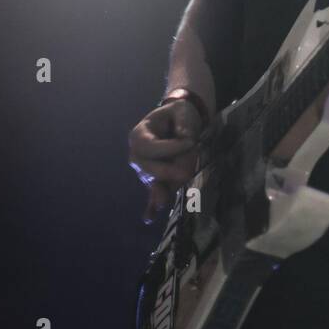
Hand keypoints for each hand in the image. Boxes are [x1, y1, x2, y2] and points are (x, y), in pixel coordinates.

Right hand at [128, 98, 207, 223]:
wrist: (179, 121)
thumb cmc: (178, 114)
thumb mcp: (182, 111)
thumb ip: (183, 125)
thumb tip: (185, 140)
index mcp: (139, 135)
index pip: (150, 147)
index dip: (169, 147)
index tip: (191, 142)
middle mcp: (137, 155)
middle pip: (149, 169)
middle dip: (169, 170)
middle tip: (188, 170)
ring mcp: (144, 171)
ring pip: (157, 182)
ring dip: (172, 181)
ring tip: (186, 174)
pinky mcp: (155, 181)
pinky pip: (152, 195)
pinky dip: (150, 206)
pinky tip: (149, 217)